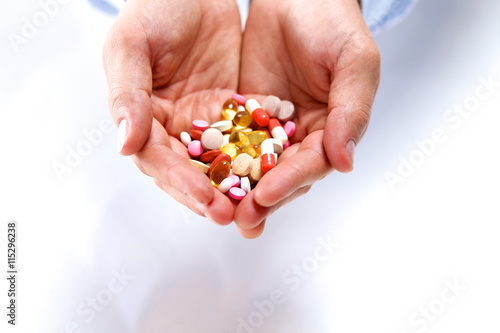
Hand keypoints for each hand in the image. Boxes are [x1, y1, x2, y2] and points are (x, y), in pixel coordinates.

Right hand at [103, 0, 241, 223]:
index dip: (181, 182)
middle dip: (211, 196)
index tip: (206, 199)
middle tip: (234, 217)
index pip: (158, 160)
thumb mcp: (132, 44)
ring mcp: (205, 122)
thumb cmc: (154, 8)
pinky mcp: (234, 111)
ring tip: (258, 207)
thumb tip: (125, 145)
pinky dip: (260, 155)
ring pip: (221, 162)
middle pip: (191, 171)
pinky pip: (248, 138)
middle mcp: (174, 128)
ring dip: (238, 186)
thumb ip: (127, 93)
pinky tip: (278, 170)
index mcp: (144, 118)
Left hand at [234, 0, 380, 237]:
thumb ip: (352, 109)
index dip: (291, 180)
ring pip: (254, 165)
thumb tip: (345, 162)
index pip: (313, 163)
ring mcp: (270, 128)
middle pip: (282, 174)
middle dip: (262, 198)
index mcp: (332, 128)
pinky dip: (219, 159)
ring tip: (219, 210)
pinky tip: (202, 176)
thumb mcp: (353, 61)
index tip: (267, 194)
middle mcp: (302, 135)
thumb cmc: (333, 22)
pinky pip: (230, 140)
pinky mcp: (244, 115)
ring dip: (238, 189)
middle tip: (240, 219)